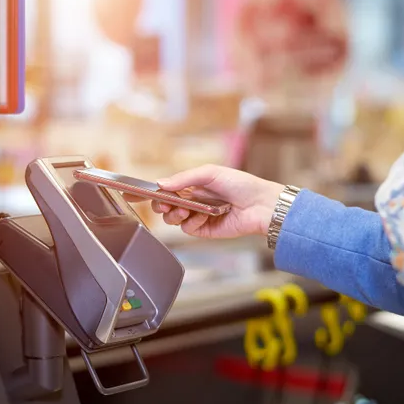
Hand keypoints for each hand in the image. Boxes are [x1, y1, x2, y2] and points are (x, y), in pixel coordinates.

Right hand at [147, 165, 283, 238]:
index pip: (166, 189)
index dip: (154, 193)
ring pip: (173, 220)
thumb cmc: (240, 184)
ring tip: (185, 209)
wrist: (260, 204)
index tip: (142, 194)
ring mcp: (198, 216)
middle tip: (166, 204)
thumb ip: (184, 178)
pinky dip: (192, 223)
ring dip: (175, 214)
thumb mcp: (210, 173)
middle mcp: (192, 201)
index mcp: (192, 185)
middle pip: (165, 206)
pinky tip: (204, 216)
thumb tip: (160, 183)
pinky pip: (188, 229)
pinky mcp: (205, 230)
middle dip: (162, 205)